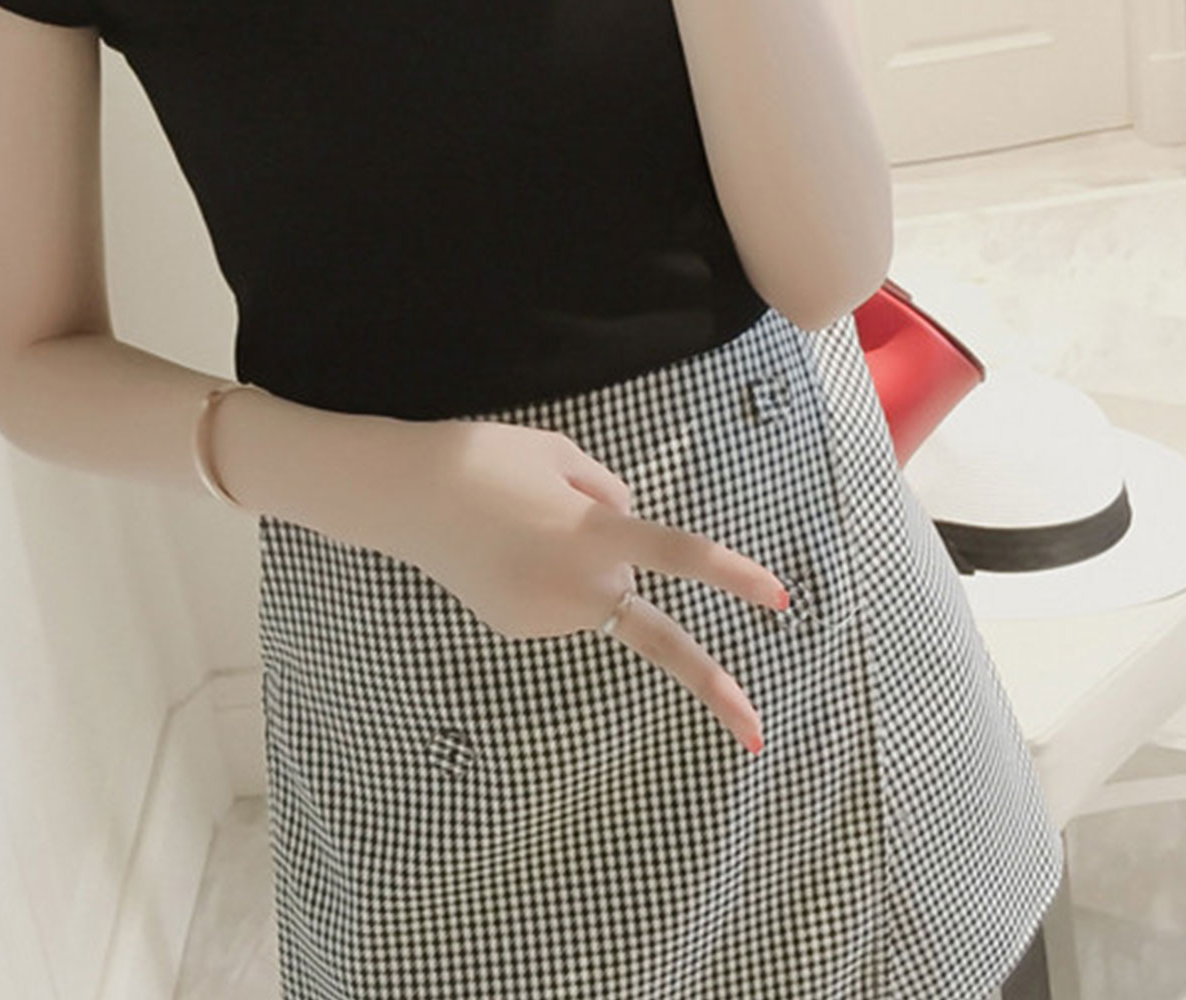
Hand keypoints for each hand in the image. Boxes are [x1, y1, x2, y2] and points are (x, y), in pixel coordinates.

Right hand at [394, 416, 789, 753]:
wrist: (404, 497)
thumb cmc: (484, 459)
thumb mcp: (558, 452)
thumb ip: (608, 492)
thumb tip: (628, 530)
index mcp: (593, 533)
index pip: (679, 555)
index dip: (732, 575)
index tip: (781, 601)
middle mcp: (576, 586)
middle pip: (653, 628)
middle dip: (704, 677)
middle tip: (756, 733)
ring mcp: (546, 616)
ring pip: (596, 593)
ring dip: (582, 567)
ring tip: (521, 524)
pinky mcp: (517, 628)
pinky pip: (559, 603)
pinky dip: (547, 579)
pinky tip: (504, 551)